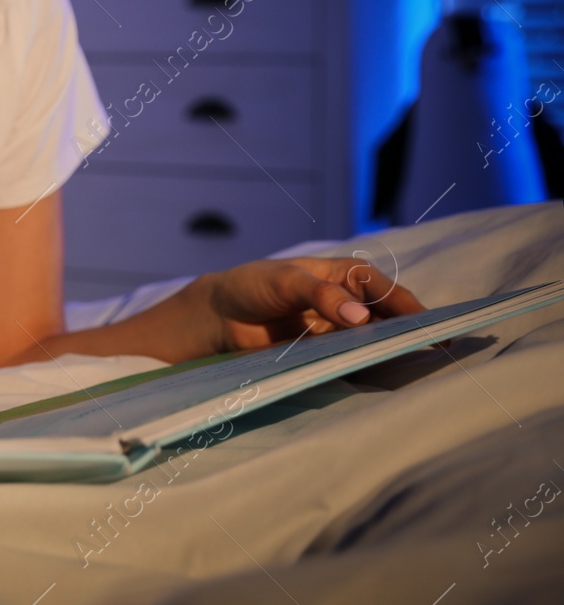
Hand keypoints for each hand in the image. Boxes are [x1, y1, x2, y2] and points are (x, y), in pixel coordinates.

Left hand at [191, 257, 428, 355]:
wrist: (220, 315)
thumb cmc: (252, 286)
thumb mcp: (284, 282)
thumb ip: (319, 294)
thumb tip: (359, 316)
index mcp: (346, 276)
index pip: (388, 291)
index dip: (413, 308)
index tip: (437, 327)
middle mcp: (350, 302)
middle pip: (389, 320)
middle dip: (411, 334)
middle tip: (437, 354)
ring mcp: (340, 330)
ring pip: (375, 342)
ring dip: (392, 354)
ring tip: (418, 372)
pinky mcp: (327, 353)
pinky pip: (354, 361)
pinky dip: (368, 368)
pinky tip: (383, 381)